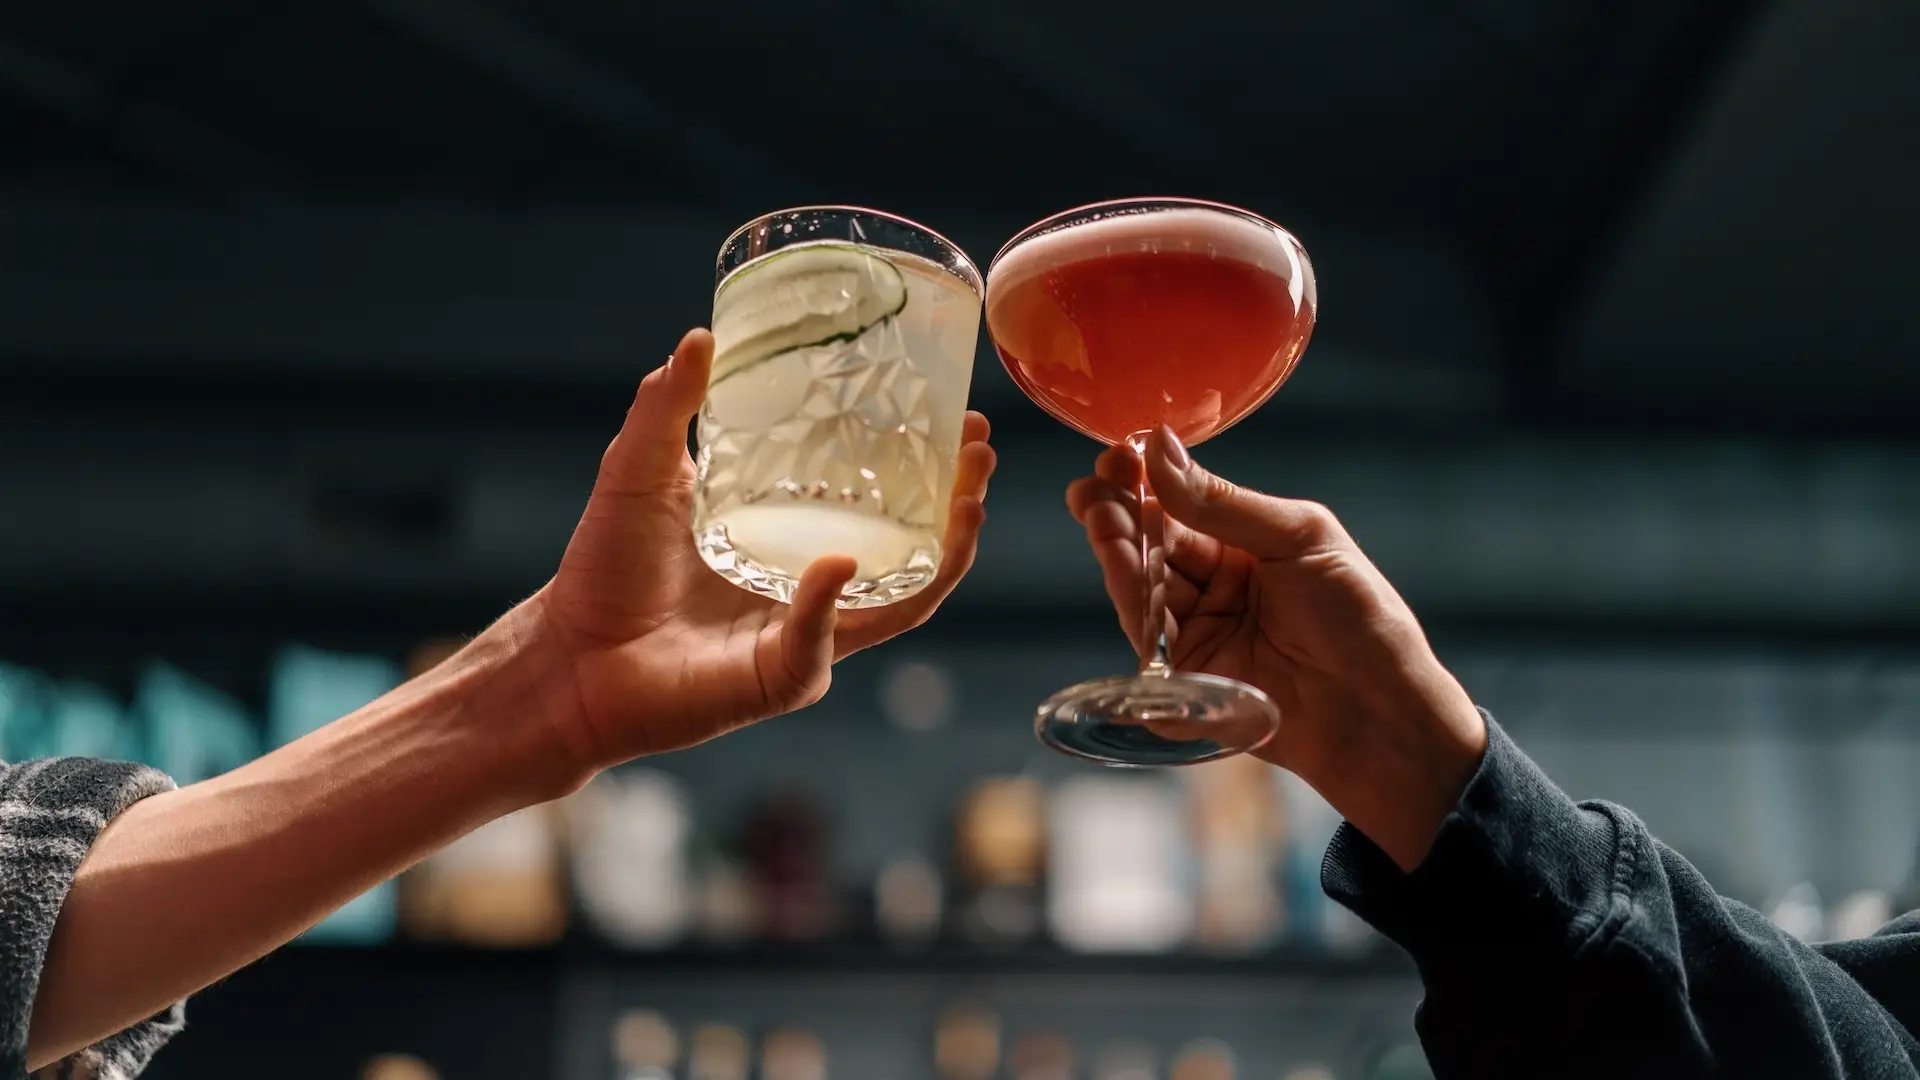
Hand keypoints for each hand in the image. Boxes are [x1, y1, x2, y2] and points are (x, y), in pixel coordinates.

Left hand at [530, 328, 995, 771]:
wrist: (568, 655)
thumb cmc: (603, 570)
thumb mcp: (638, 469)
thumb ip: (668, 406)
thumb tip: (700, 336)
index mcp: (792, 538)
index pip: (881, 502)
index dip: (928, 465)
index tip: (958, 417)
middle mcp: (813, 589)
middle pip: (916, 551)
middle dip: (962, 503)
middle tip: (980, 451)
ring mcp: (807, 637)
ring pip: (903, 603)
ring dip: (943, 555)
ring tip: (967, 501)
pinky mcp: (782, 679)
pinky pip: (822, 644)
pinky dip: (827, 607)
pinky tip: (834, 566)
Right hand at [1068, 428, 1481, 868]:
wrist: (1380, 711)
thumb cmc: (1360, 618)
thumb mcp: (1298, 539)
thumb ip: (1222, 503)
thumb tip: (1159, 450)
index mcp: (1248, 546)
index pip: (1182, 506)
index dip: (1147, 480)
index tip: (1119, 455)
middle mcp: (1217, 587)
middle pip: (1152, 544)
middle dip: (1119, 513)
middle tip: (1093, 488)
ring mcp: (1199, 634)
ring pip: (1141, 587)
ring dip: (1118, 550)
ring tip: (1100, 516)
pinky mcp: (1186, 681)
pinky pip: (1147, 639)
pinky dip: (1130, 599)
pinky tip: (1119, 563)